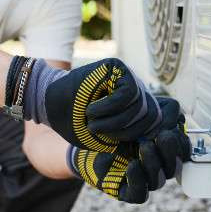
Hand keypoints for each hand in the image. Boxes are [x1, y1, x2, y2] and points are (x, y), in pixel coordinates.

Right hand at [44, 58, 161, 150]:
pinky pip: (127, 93)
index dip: (153, 134)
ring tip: (92, 125)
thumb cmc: (77, 124)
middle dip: (128, 132)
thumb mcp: (108, 139)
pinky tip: (91, 111)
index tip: (137, 145)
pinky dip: (108, 108)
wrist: (49, 105)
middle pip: (152, 115)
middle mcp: (136, 89)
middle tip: (104, 136)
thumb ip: (131, 139)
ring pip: (140, 105)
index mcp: (137, 107)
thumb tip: (156, 141)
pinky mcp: (116, 66)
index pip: (161, 120)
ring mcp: (127, 76)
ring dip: (114, 122)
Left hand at [68, 113, 190, 203]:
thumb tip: (179, 120)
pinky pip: (140, 194)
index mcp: (163, 150)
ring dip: (154, 162)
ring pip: (158, 180)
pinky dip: (139, 181)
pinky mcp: (126, 192)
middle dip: (171, 151)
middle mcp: (156, 168)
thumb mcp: (138, 114)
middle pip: (174, 167)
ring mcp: (142, 181)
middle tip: (164, 135)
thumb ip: (160, 113)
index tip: (172, 127)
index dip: (182, 142)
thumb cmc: (115, 125)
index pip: (183, 152)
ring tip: (144, 145)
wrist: (86, 140)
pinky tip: (133, 165)